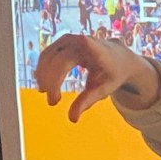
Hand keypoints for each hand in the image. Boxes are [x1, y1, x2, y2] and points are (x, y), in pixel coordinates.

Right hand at [35, 34, 157, 122]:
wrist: (118, 57)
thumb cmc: (113, 74)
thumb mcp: (105, 89)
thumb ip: (88, 101)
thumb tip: (72, 119)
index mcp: (97, 50)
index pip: (83, 44)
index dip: (71, 51)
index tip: (68, 60)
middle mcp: (80, 41)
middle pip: (59, 59)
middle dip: (51, 80)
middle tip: (52, 102)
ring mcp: (69, 40)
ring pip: (48, 56)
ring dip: (43, 76)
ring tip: (46, 94)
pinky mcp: (61, 43)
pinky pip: (47, 55)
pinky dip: (43, 70)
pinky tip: (44, 85)